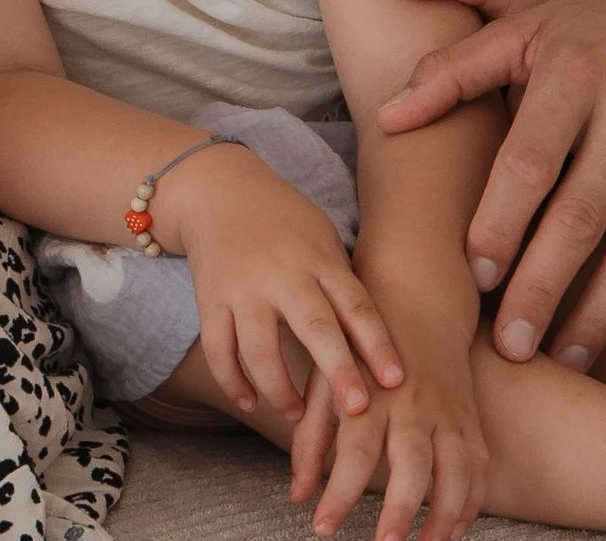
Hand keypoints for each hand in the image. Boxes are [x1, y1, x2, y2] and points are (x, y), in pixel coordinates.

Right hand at [177, 151, 403, 421]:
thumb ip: (343, 285)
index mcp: (319, 259)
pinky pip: (219, 348)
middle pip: (314, 326)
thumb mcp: (322, 239)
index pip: (355, 304)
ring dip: (279, 389)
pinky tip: (249, 402)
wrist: (218, 190)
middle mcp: (282, 273)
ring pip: (259, 348)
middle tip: (357, 410)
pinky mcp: (209, 299)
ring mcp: (243, 288)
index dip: (377, 343)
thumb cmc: (283, 222)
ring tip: (296, 415)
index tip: (396, 379)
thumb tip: (381, 342)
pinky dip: (233, 380)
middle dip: (337, 370)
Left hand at [289, 321, 485, 540]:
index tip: (322, 526)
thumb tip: (298, 494)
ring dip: (445, 515)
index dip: (338, 493)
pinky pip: (479, 466)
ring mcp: (447, 412)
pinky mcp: (470, 418)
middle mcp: (411, 405)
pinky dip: (472, 500)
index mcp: (369, 395)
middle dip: (401, 508)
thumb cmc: (359, 350)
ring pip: (456, 470)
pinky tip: (457, 528)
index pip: (353, 452)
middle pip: (412, 463)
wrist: (415, 301)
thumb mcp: (325, 383)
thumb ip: (310, 439)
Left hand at [378, 0, 605, 369]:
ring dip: (602, 310)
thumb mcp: (525, 19)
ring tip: (561, 356)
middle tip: (509, 347)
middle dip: (542, 288)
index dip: (500, 223)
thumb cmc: (603, 12)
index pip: (528, 164)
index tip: (475, 275)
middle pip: (581, 217)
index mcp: (573, 75)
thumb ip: (451, 66)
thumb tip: (387, 114)